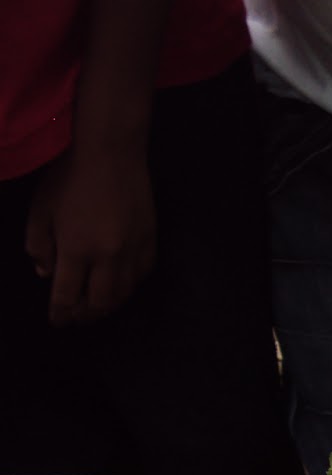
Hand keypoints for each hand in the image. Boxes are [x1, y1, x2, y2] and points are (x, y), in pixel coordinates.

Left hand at [24, 149, 156, 324]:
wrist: (112, 153)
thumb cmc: (69, 177)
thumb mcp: (40, 209)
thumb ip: (38, 245)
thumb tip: (47, 274)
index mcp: (76, 248)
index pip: (67, 295)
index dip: (60, 313)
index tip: (57, 321)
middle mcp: (108, 257)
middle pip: (99, 303)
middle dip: (85, 315)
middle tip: (76, 318)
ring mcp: (133, 251)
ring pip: (123, 294)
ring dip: (108, 306)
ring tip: (97, 306)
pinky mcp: (150, 243)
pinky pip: (140, 277)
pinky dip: (128, 287)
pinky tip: (118, 285)